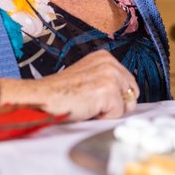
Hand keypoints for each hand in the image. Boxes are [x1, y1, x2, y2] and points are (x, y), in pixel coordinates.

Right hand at [0, 50, 138, 120]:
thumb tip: (128, 98)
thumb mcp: (88, 77)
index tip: (95, 96)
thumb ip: (108, 81)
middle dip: (115, 104)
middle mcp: (110, 62)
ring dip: (108, 111)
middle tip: (91, 102)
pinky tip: (87, 108)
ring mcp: (110, 75)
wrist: (42, 98)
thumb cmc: (62, 93)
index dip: (115, 97)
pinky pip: (117, 114)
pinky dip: (103, 117)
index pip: (129, 83)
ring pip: (125, 105)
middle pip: (131, 94)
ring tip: (88, 104)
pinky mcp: (107, 90)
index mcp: (106, 57)